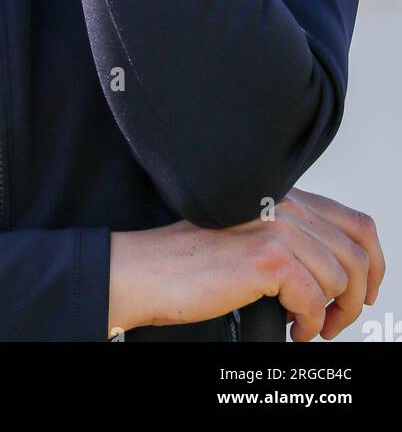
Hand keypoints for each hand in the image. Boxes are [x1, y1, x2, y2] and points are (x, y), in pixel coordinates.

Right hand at [108, 187, 384, 340]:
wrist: (150, 270)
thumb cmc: (193, 258)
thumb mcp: (251, 234)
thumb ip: (291, 237)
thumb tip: (337, 272)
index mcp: (284, 195)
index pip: (357, 224)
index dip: (373, 264)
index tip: (364, 291)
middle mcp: (284, 204)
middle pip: (357, 255)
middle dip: (355, 298)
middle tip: (334, 320)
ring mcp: (276, 228)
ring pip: (340, 281)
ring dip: (330, 315)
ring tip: (306, 325)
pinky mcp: (267, 258)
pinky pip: (314, 301)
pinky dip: (309, 324)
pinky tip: (291, 327)